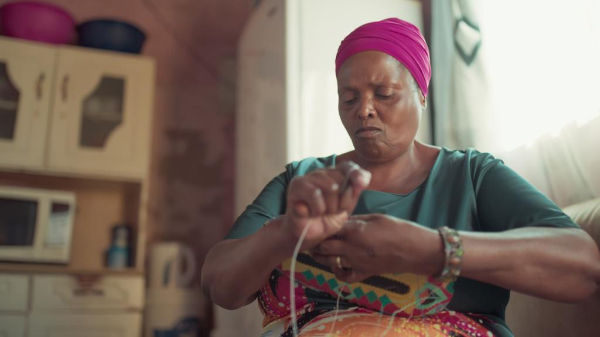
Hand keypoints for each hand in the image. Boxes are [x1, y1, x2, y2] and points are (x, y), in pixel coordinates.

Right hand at [283, 161, 370, 249]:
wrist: (307, 236)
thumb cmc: (327, 220)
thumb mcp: (346, 208)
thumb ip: (355, 193)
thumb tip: (360, 182)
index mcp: (334, 175)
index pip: (348, 167)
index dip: (357, 174)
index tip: (362, 184)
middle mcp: (320, 173)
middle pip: (341, 179)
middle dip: (341, 201)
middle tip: (333, 212)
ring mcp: (307, 177)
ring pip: (330, 186)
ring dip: (330, 207)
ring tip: (322, 214)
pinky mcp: (297, 185)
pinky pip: (315, 194)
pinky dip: (317, 209)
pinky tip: (312, 214)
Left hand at [310, 214, 444, 282]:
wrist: (415, 250)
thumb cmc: (398, 228)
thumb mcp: (375, 217)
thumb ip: (355, 219)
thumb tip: (340, 219)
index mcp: (355, 231)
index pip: (329, 227)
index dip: (321, 224)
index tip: (317, 221)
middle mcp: (352, 248)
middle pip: (323, 246)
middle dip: (315, 241)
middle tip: (313, 236)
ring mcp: (357, 263)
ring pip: (328, 262)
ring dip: (320, 256)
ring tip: (318, 249)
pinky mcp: (364, 273)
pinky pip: (344, 276)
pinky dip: (337, 272)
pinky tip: (337, 265)